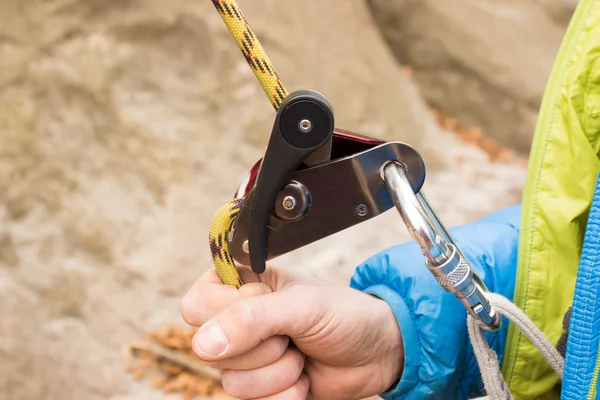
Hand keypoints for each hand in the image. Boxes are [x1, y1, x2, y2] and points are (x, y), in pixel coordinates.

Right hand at [180, 265, 403, 399]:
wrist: (377, 352)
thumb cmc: (344, 314)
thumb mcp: (301, 306)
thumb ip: (251, 318)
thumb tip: (203, 344)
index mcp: (240, 286)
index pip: (196, 306)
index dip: (228, 315)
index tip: (268, 311)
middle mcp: (236, 321)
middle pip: (208, 349)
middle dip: (262, 348)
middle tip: (292, 334)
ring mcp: (247, 357)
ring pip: (231, 382)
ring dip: (278, 373)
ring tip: (301, 354)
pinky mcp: (260, 388)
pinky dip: (285, 395)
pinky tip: (304, 379)